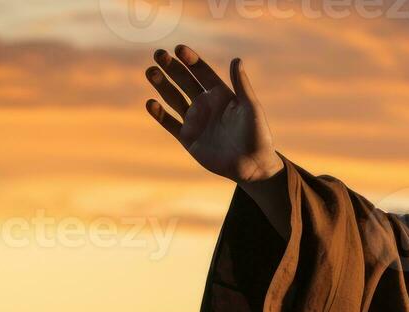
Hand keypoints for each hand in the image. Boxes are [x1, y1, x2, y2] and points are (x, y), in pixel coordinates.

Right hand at [143, 45, 281, 183]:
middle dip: (171, 67)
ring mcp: (195, 121)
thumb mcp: (250, 108)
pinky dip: (159, 114)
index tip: (179, 49)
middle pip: (184, 81)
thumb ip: (242, 85)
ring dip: (162, 85)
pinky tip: (151, 103)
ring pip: (173, 98)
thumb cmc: (257, 136)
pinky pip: (170, 123)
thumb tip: (236, 59)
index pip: (202, 72)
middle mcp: (206, 105)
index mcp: (221, 95)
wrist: (252, 166)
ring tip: (151, 71)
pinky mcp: (188, 138)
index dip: (190, 60)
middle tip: (158, 54)